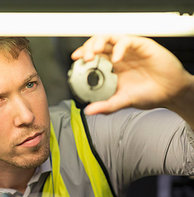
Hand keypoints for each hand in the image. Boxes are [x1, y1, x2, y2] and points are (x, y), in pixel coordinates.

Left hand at [71, 35, 193, 122]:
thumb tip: (88, 111)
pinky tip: (116, 59)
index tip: (75, 60)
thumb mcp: (122, 101)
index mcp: (111, 67)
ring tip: (94, 53)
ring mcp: (129, 50)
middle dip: (87, 47)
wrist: (171, 93)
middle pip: (98, 43)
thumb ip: (106, 106)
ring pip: (110, 37)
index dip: (83, 54)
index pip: (93, 55)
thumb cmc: (148, 94)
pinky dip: (119, 48)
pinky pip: (127, 41)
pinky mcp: (142, 46)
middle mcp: (118, 56)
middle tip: (84, 58)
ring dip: (99, 43)